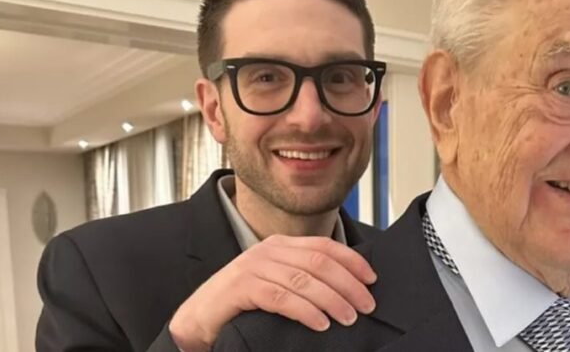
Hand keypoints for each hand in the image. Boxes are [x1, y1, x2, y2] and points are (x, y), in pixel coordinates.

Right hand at [168, 235, 376, 351]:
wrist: (197, 319)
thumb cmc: (241, 305)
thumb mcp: (276, 284)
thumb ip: (303, 279)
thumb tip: (346, 290)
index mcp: (280, 245)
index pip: (325, 246)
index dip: (352, 262)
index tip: (372, 280)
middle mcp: (268, 251)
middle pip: (319, 262)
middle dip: (348, 284)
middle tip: (366, 305)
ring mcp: (253, 267)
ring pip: (303, 280)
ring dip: (332, 300)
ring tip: (348, 318)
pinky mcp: (241, 288)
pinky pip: (281, 297)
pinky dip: (305, 311)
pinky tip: (320, 323)